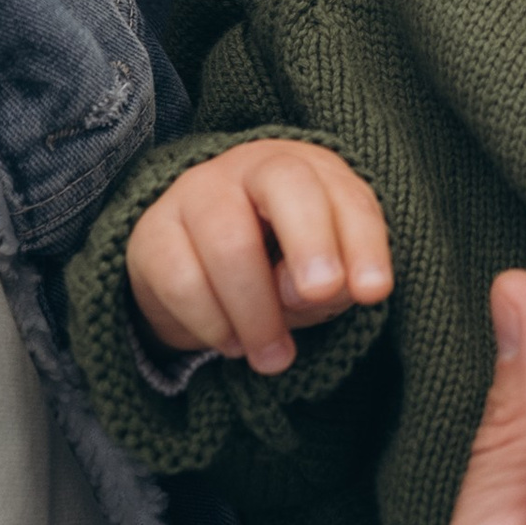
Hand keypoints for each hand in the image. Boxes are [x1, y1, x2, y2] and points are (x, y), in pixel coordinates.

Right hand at [127, 138, 392, 375]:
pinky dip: (213, 324)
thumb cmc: (277, 264)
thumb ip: (330, 282)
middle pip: (286, 184)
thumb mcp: (319, 273)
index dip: (363, 242)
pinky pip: (183, 281)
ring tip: (275, 357)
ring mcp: (195, 194)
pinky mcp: (152, 235)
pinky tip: (231, 342)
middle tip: (321, 295)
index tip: (374, 292)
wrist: (193, 266)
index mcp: (309, 169)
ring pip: (230, 244)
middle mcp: (251, 167)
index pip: (345, 194)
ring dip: (258, 313)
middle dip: (311, 243)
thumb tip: (305, 290)